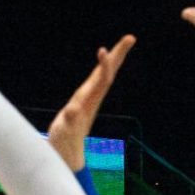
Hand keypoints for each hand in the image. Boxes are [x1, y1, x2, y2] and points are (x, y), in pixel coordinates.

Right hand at [47, 35, 135, 171]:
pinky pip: (97, 81)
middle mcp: (92, 98)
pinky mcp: (85, 103)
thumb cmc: (65, 144)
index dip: (104, 65)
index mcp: (88, 101)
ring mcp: (90, 100)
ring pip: (105, 76)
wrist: (68, 156)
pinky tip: (103, 66)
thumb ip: (69, 121)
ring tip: (120, 46)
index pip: (101, 80)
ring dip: (113, 60)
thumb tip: (73, 110)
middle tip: (130, 37)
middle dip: (118, 55)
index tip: (103, 50)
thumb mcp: (65, 131)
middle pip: (109, 73)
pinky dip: (101, 70)